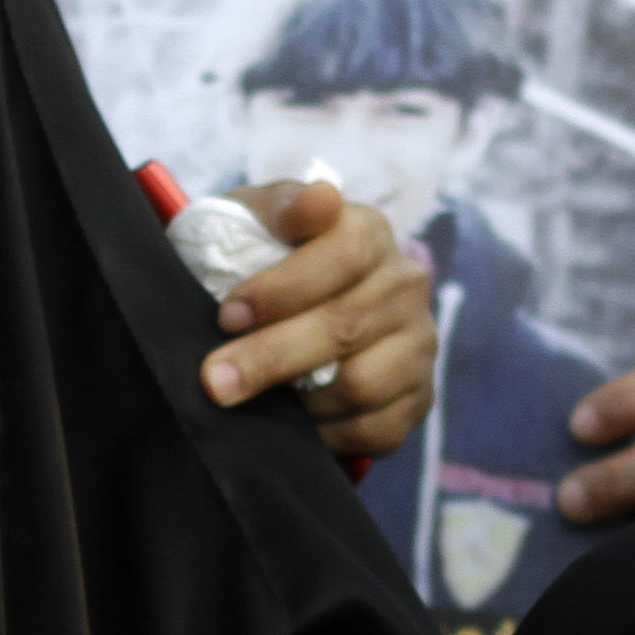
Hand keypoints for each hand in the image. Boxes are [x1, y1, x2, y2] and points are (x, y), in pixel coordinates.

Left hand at [199, 180, 433, 459]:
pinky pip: (377, 428)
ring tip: (251, 403)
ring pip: (362, 383)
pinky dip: (329, 434)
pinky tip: (294, 427)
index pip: (343, 255)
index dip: (282, 290)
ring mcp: (419, 343)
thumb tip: (319, 199)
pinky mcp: (419, 396)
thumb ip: (281, 205)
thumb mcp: (260, 220)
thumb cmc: (268, 262)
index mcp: (370, 233)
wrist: (294, 311)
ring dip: (298, 402)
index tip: (227, 315)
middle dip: (270, 357)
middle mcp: (405, 285)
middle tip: (215, 380)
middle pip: (345, 326)